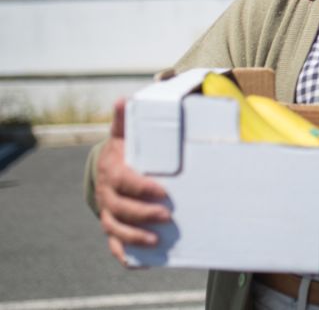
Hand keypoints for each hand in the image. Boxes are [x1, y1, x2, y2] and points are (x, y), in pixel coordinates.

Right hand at [96, 99, 169, 264]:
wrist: (109, 166)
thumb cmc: (125, 149)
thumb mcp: (124, 134)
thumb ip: (125, 120)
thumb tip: (123, 99)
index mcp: (112, 170)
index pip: (124, 182)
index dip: (141, 188)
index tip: (163, 191)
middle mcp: (106, 193)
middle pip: (119, 209)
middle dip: (142, 214)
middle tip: (168, 217)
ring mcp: (108, 212)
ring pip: (115, 229)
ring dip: (133, 236)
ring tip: (156, 240)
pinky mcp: (112, 225)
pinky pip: (113, 244)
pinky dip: (122, 253)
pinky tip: (138, 262)